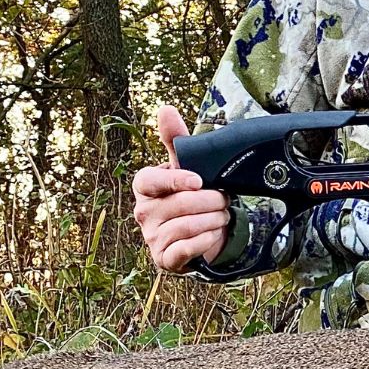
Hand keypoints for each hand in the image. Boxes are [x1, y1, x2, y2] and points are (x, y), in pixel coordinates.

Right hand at [132, 105, 230, 272]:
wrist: (196, 232)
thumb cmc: (187, 195)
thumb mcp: (183, 167)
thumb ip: (175, 139)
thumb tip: (165, 109)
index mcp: (144, 187)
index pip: (150, 181)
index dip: (175, 180)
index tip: (199, 181)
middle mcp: (143, 212)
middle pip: (178, 205)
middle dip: (210, 201)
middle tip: (224, 200)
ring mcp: (151, 237)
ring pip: (186, 227)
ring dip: (213, 220)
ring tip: (222, 215)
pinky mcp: (164, 259)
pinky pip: (187, 249)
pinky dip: (206, 240)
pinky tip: (214, 233)